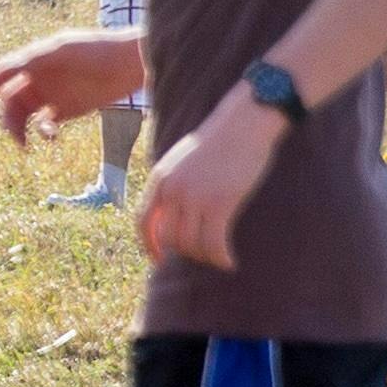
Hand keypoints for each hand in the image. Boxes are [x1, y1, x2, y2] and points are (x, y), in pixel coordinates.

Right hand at [0, 28, 147, 145]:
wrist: (131, 62)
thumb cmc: (99, 50)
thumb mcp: (64, 49)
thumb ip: (35, 59)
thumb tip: (9, 69)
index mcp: (34, 59)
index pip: (2, 72)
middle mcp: (38, 78)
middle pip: (9, 100)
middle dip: (7, 118)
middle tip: (15, 136)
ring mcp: (50, 95)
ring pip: (23, 115)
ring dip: (20, 129)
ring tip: (28, 143)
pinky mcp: (65, 111)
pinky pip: (43, 125)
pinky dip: (42, 133)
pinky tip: (51, 138)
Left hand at [139, 91, 287, 271]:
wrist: (243, 124)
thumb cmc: (218, 141)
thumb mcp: (182, 160)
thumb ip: (172, 184)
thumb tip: (172, 213)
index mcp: (160, 179)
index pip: (143, 221)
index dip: (149, 245)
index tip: (159, 259)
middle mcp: (172, 190)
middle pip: (169, 238)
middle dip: (184, 252)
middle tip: (202, 254)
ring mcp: (194, 197)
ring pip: (191, 244)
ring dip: (205, 256)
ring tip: (219, 258)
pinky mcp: (220, 204)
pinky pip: (214, 244)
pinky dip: (220, 258)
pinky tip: (230, 263)